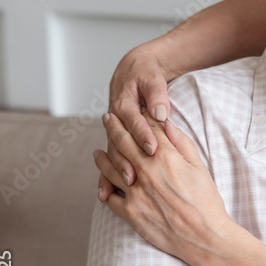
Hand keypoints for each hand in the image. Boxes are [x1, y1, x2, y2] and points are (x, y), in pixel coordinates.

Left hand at [93, 111, 235, 265]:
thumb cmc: (206, 202)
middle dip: (114, 127)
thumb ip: (182, 143)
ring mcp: (135, 193)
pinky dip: (105, 188)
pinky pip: (110, 197)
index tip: (133, 109)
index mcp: (165, 158)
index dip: (139, 116)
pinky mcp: (130, 213)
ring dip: (102, 156)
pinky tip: (104, 183)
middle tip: (108, 118)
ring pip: (110, 168)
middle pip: (123, 143)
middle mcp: (145, 172)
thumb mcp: (200, 167)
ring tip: (98, 151)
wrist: (204, 236)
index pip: (146, 129)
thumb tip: (166, 123)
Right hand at [97, 44, 175, 200]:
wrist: (133, 70)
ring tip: (123, 187)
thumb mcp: (152, 79)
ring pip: (112, 154)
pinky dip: (106, 177)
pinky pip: (110, 160)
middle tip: (136, 177)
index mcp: (124, 103)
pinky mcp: (115, 141)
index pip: (134, 121)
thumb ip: (157, 95)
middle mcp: (115, 119)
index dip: (143, 134)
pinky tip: (105, 195)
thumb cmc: (146, 75)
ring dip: (115, 171)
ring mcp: (113, 131)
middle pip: (119, 142)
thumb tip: (160, 112)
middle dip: (126, 160)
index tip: (153, 148)